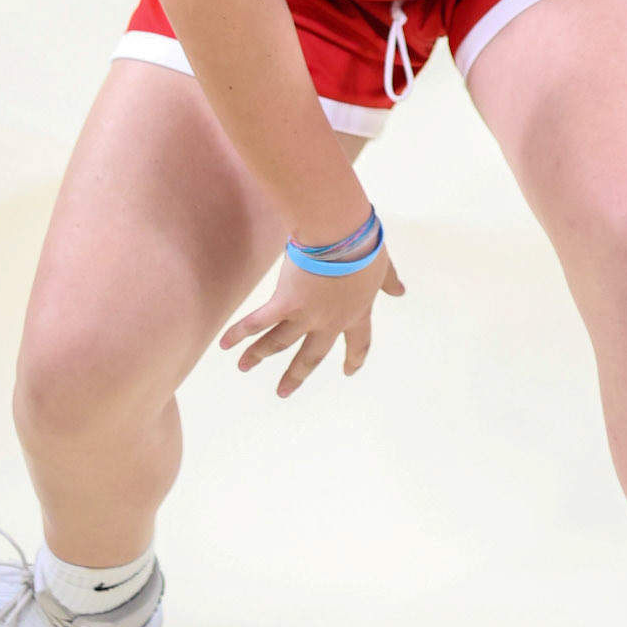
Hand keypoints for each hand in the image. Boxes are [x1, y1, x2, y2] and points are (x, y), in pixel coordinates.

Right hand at [218, 244, 405, 396]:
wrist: (342, 235)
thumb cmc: (364, 245)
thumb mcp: (383, 266)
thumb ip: (389, 281)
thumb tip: (401, 291)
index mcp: (357, 313)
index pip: (359, 343)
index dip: (354, 358)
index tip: (348, 371)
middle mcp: (330, 322)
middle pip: (312, 355)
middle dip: (297, 374)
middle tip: (283, 392)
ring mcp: (306, 316)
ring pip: (279, 343)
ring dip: (259, 356)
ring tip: (244, 368)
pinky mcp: (285, 303)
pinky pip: (259, 322)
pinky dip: (240, 334)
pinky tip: (225, 345)